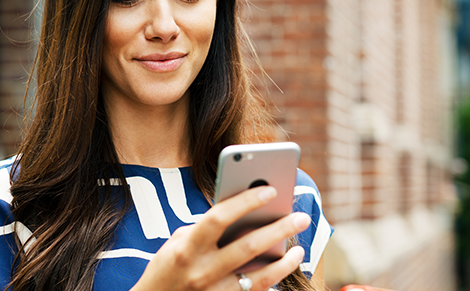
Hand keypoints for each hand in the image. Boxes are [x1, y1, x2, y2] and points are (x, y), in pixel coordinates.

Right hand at [132, 186, 311, 290]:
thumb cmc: (168, 269)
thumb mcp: (176, 244)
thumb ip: (205, 230)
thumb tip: (243, 215)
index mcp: (187, 248)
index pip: (218, 218)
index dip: (245, 202)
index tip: (270, 189)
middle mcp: (201, 271)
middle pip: (247, 247)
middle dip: (278, 230)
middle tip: (301, 216)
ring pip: (258, 276)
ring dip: (284, 262)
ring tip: (300, 248)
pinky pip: (256, 290)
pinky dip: (274, 278)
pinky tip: (286, 266)